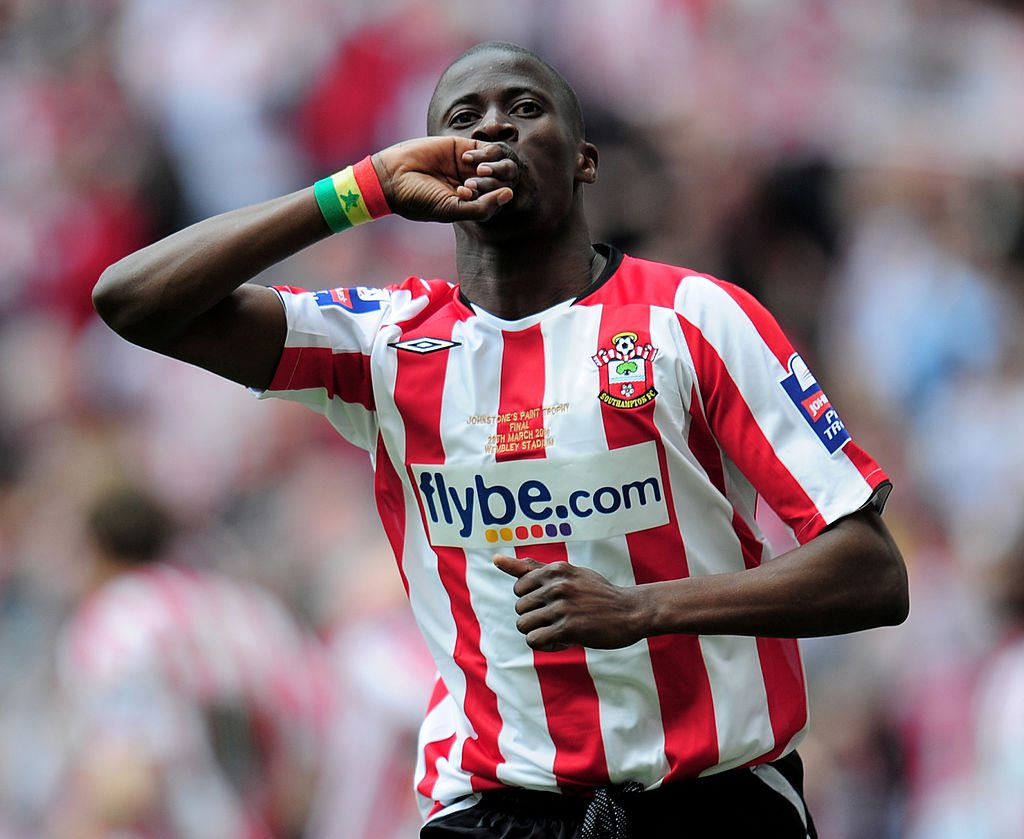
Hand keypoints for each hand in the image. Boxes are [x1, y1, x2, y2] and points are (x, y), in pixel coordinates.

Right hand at [372, 137, 515, 222]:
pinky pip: (490, 148)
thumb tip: (510, 194)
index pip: (499, 200)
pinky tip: (467, 158)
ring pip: (501, 164)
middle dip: (495, 182)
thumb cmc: (420, 199)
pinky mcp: (465, 147)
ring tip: (475, 170)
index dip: (492, 198)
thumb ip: (481, 208)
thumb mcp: (451, 210)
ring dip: (494, 167)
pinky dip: (485, 153)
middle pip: (505, 182)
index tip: (466, 195)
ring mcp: (471, 167)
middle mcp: (476, 186)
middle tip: (471, 182)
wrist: (393, 176)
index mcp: (473, 205)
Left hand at [493, 555, 646, 651]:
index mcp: (556, 569)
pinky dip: (545, 644)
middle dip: (536, 618)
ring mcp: (563, 607)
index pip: (519, 588)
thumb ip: (531, 568)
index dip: (533, 600)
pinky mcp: (569, 629)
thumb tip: (495, 558)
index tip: (552, 603)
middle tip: (559, 619)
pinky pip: (534, 640)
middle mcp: (557, 585)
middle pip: (520, 608)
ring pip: (524, 625)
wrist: (631, 611)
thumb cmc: (596, 593)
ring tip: (558, 631)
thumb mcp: (567, 574)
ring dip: (538, 632)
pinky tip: (562, 641)